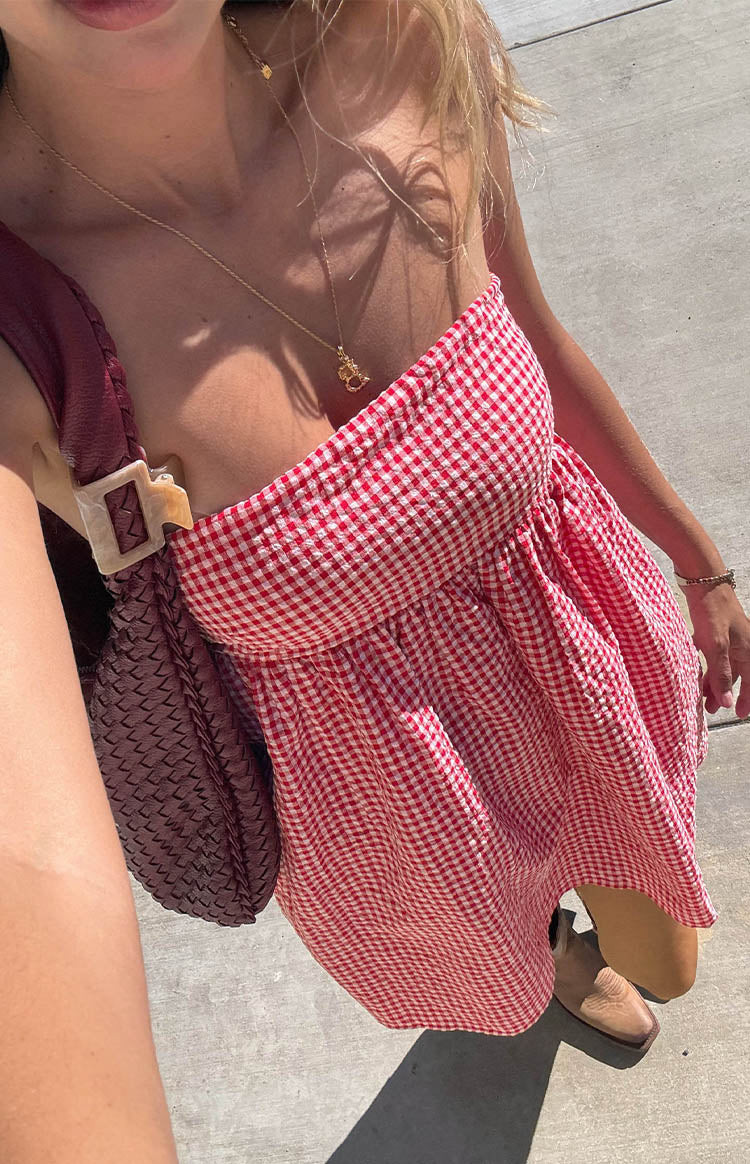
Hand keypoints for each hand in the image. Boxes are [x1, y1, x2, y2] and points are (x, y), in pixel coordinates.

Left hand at [685, 584, 749, 717]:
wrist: (702, 581)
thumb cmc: (712, 609)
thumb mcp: (715, 645)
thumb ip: (721, 674)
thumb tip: (727, 702)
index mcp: (749, 649)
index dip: (746, 699)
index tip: (739, 714)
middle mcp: (743, 645)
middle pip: (736, 676)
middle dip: (725, 693)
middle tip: (711, 709)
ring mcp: (729, 638)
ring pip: (724, 666)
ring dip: (714, 682)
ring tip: (702, 698)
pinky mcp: (716, 632)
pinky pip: (714, 656)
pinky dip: (707, 667)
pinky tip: (697, 674)